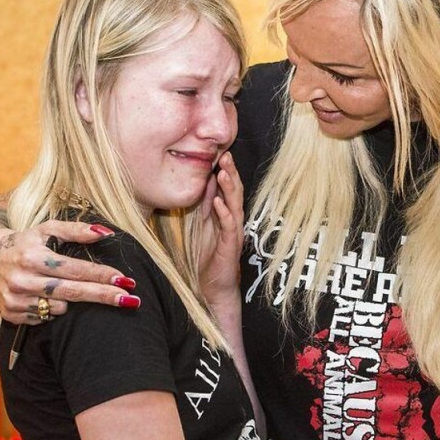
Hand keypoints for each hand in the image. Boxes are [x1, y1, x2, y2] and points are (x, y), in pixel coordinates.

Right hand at [0, 220, 138, 324]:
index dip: (102, 276)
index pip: (75, 269)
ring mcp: (15, 300)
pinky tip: (47, 296)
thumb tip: (106, 232)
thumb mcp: (48, 229)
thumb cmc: (27, 241)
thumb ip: (77, 230)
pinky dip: (52, 308)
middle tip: (131, 301)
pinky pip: (44, 317)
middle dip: (104, 297)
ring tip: (66, 287)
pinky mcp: (10, 315)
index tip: (126, 281)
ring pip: (59, 308)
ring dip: (72, 301)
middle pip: (73, 293)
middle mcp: (22, 280)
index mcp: (33, 257)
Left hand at [198, 152, 244, 306]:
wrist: (214, 286)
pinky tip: (218, 202)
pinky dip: (224, 213)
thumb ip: (206, 204)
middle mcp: (233, 221)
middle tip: (226, 155)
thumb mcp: (204, 224)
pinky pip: (229, 226)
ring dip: (229, 189)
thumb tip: (207, 181)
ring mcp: (233, 233)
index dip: (226, 171)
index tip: (221, 153)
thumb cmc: (209, 257)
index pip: (228, 189)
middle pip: (234, 193)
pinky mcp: (230, 246)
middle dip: (231, 174)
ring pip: (234, 206)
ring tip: (223, 172)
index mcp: (226, 215)